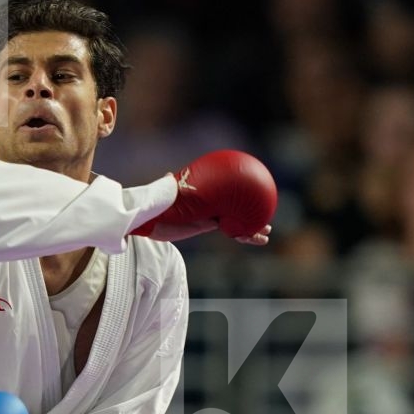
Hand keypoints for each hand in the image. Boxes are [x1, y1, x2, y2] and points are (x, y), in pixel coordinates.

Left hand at [131, 150, 276, 241]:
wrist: (147, 220)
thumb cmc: (155, 203)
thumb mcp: (165, 194)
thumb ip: (167, 186)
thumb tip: (168, 173)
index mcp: (204, 193)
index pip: (226, 191)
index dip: (241, 192)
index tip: (258, 189)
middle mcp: (209, 202)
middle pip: (236, 206)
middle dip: (252, 211)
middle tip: (267, 219)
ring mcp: (209, 215)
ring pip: (237, 221)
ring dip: (252, 228)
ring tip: (265, 233)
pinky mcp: (206, 226)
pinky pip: (230, 232)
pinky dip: (244, 236)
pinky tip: (257, 240)